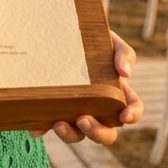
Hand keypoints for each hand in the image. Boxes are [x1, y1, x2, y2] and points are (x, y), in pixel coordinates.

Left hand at [30, 30, 142, 145]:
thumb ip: (123, 53)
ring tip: (59, 124)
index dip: (132, 116)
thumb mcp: (111, 42)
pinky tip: (35, 129)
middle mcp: (98, 108)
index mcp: (117, 93)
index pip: (132, 109)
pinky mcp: (54, 109)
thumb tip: (125, 72)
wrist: (64, 32)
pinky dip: (42, 129)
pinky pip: (48, 125)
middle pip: (106, 133)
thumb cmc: (94, 41)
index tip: (125, 116)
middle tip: (83, 119)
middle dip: (97, 132)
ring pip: (78, 135)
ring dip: (70, 135)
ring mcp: (76, 111)